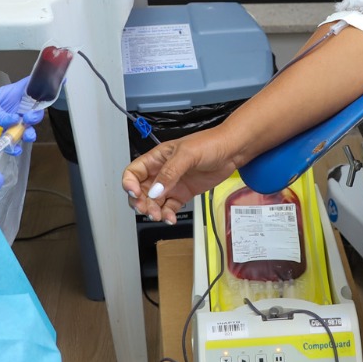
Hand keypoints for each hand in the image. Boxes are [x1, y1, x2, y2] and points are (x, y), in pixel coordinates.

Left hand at [0, 78, 44, 150]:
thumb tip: (14, 120)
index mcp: (8, 95)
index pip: (30, 87)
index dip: (44, 85)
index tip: (60, 84)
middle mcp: (9, 109)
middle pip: (31, 111)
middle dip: (36, 116)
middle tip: (30, 119)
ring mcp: (3, 124)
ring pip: (23, 130)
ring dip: (28, 134)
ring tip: (27, 137)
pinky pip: (10, 144)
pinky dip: (14, 149)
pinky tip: (13, 150)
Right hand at [122, 127, 241, 221]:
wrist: (232, 151)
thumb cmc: (210, 143)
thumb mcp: (187, 155)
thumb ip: (170, 173)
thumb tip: (156, 191)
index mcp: (157, 158)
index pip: (134, 172)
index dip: (129, 184)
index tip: (135, 194)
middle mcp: (161, 172)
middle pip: (141, 191)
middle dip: (141, 202)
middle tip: (148, 210)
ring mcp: (172, 184)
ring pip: (154, 202)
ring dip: (154, 211)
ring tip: (161, 216)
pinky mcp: (183, 194)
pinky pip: (169, 207)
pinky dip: (167, 214)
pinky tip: (171, 218)